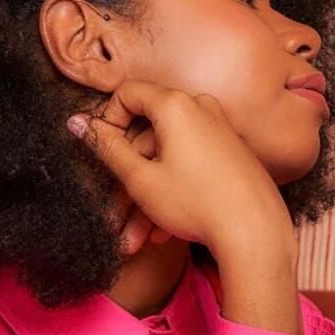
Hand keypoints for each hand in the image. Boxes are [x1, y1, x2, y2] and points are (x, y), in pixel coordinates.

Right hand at [71, 81, 293, 257]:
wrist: (256, 234)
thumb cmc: (197, 204)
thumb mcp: (140, 178)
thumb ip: (107, 147)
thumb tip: (78, 122)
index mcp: (177, 105)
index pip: (128, 94)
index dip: (108, 121)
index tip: (103, 152)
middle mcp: (202, 110)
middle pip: (148, 136)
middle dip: (127, 181)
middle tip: (114, 216)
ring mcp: (220, 132)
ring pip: (169, 160)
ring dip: (148, 200)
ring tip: (135, 240)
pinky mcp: (232, 155)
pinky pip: (192, 168)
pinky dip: (175, 196)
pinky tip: (163, 234)